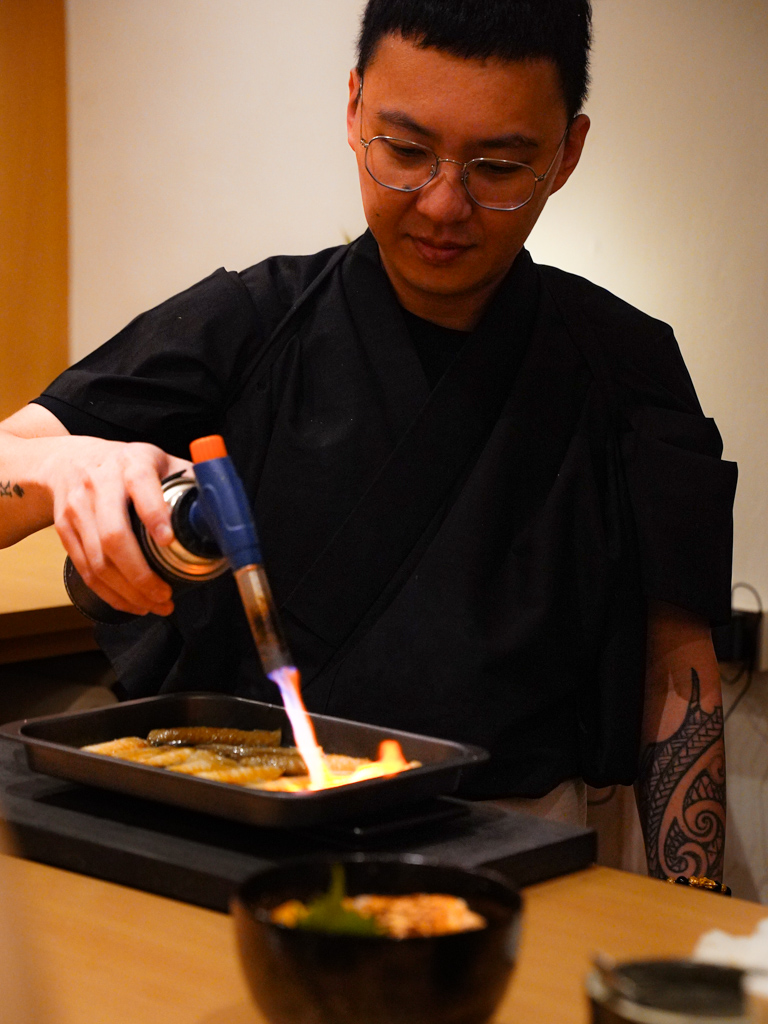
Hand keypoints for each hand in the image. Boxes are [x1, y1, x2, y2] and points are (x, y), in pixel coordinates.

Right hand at [45, 437, 191, 615]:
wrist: (68, 461)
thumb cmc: (127, 464)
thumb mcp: (160, 460)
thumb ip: (191, 480)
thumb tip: (222, 512)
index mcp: (132, 464)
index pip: (141, 486)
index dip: (154, 515)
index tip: (169, 541)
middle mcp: (100, 484)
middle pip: (115, 536)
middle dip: (141, 574)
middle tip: (165, 595)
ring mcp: (78, 509)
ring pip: (98, 560)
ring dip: (128, 592)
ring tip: (154, 606)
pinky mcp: (65, 531)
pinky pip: (85, 570)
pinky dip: (109, 593)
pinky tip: (130, 603)